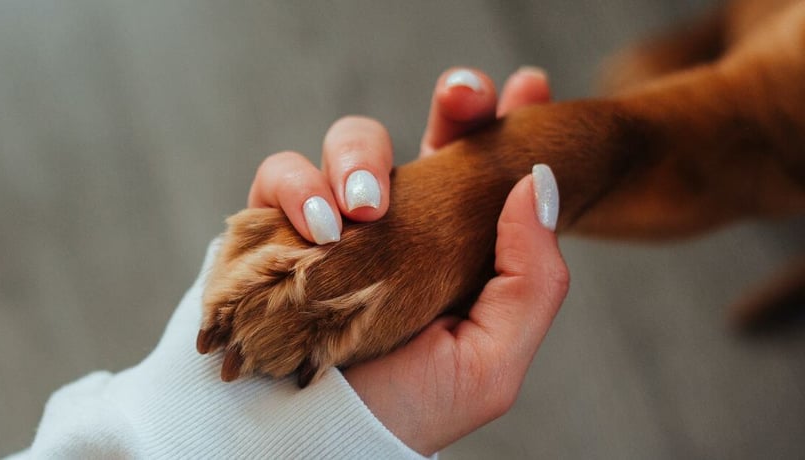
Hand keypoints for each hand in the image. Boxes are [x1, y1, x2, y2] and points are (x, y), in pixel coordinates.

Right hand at [248, 66, 565, 455]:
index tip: (529, 89)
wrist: (309, 444)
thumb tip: (537, 183)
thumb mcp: (490, 362)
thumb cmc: (401, 411)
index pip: (484, 170)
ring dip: (358, 156)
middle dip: (453, 104)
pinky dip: (295, 188)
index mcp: (452, 247)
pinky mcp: (276, 227)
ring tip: (360, 209)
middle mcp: (397, 225)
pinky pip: (280, 174)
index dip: (504, 123)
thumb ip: (531, 279)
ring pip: (350, 142)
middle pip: (427, 134)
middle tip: (463, 96)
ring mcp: (336, 221)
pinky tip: (317, 227)